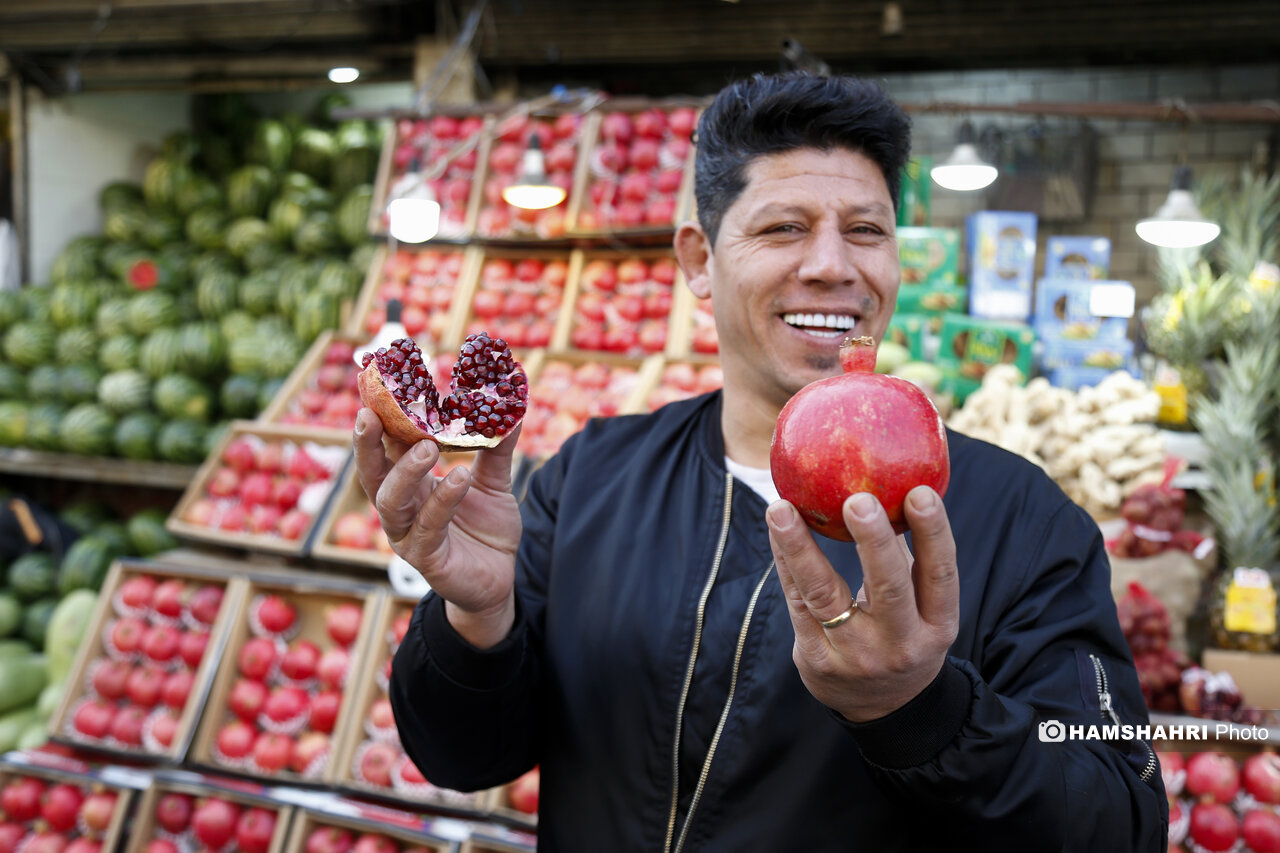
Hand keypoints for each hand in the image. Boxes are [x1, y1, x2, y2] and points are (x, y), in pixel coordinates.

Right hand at [352, 408, 522, 647]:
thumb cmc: (486, 530)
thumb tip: (512, 409)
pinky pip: (429, 527)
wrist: (499, 580)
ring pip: (391, 501)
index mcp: (411, 484)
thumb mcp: (493, 483)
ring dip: (405, 471)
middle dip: (366, 444)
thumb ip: (497, 448)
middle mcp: (402, 508)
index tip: (370, 385)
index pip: (385, 447)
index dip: (376, 419)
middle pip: (371, 473)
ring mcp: (409, 535)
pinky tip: (459, 477)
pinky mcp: (426, 559)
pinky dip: (443, 499)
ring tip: (428, 447)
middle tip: (370, 414)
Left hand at [766, 486, 958, 722]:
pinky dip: (786, 562)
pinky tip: (777, 527)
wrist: (882, 709)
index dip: (934, 534)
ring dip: (801, 549)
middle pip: (888, 589)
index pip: (940, 576)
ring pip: (826, 596)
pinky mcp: (817, 660)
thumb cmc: (904, 633)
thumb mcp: (925, 610)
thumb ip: (911, 558)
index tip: (921, 492)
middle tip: (857, 500)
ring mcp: (856, 656)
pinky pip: (797, 603)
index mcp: (938, 625)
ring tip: (781, 508)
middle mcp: (901, 644)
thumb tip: (894, 482)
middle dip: (873, 543)